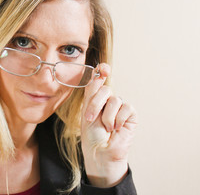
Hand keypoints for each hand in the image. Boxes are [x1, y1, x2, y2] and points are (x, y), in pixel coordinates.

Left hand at [80, 63, 136, 187]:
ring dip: (106, 117)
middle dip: (95, 104)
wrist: (100, 151)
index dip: (103, 70)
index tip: (104, 68)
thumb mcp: (87, 111)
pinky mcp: (131, 115)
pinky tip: (116, 129)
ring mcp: (120, 107)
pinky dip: (118, 119)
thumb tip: (97, 71)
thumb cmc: (91, 134)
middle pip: (104, 89)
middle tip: (90, 119)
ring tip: (106, 128)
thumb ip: (92, 92)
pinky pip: (125, 108)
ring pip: (114, 100)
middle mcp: (108, 100)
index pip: (100, 79)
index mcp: (96, 98)